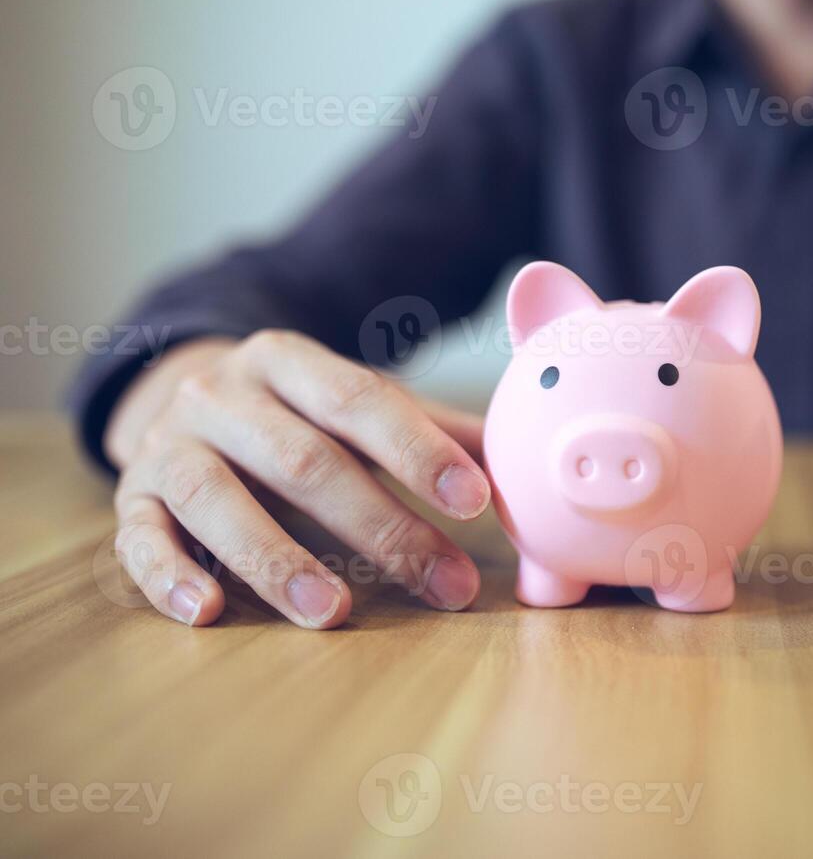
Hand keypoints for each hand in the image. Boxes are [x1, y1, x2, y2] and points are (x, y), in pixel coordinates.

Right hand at [103, 331, 488, 627]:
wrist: (176, 393)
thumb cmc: (295, 413)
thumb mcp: (353, 403)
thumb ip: (431, 427)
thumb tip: (519, 455)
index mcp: (289, 360)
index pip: (361, 401)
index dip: (421, 451)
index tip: (477, 501)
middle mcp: (222, 395)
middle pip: (303, 461)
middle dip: (381, 527)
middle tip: (443, 584)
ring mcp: (169, 445)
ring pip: (219, 500)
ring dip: (279, 562)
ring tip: (336, 615)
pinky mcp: (131, 498)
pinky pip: (139, 539)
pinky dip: (168, 576)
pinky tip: (205, 613)